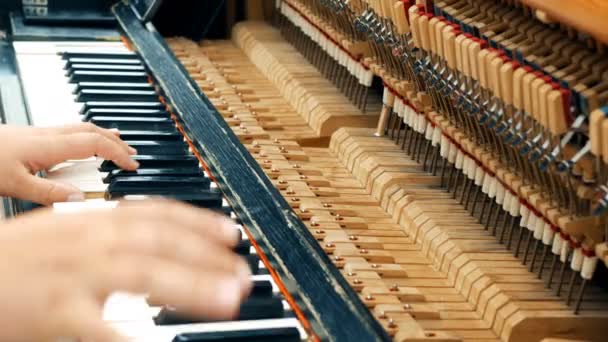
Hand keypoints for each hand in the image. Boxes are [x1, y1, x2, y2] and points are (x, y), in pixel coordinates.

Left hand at [0, 123, 138, 204]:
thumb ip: (48, 192)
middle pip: (91, 130)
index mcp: (47, 145)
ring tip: (117, 143)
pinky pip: (67, 131)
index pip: (94, 143)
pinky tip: (81, 145)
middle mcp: (45, 135)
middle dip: (116, 141)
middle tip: (132, 153)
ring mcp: (37, 133)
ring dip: (102, 135)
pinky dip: (85, 137)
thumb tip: (79, 197)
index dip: (117, 152)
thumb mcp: (13, 185)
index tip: (132, 164)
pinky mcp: (29, 136)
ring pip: (80, 127)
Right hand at [0, 200, 249, 341]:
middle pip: (159, 240)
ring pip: (143, 272)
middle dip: (207, 255)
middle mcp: (86, 241)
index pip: (155, 213)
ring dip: (192, 285)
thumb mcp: (62, 236)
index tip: (230, 233)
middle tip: (242, 273)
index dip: (198, 221)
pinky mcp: (53, 313)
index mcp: (89, 222)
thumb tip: (151, 247)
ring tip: (229, 299)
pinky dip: (134, 335)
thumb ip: (105, 235)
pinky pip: (103, 326)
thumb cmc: (11, 260)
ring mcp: (72, 275)